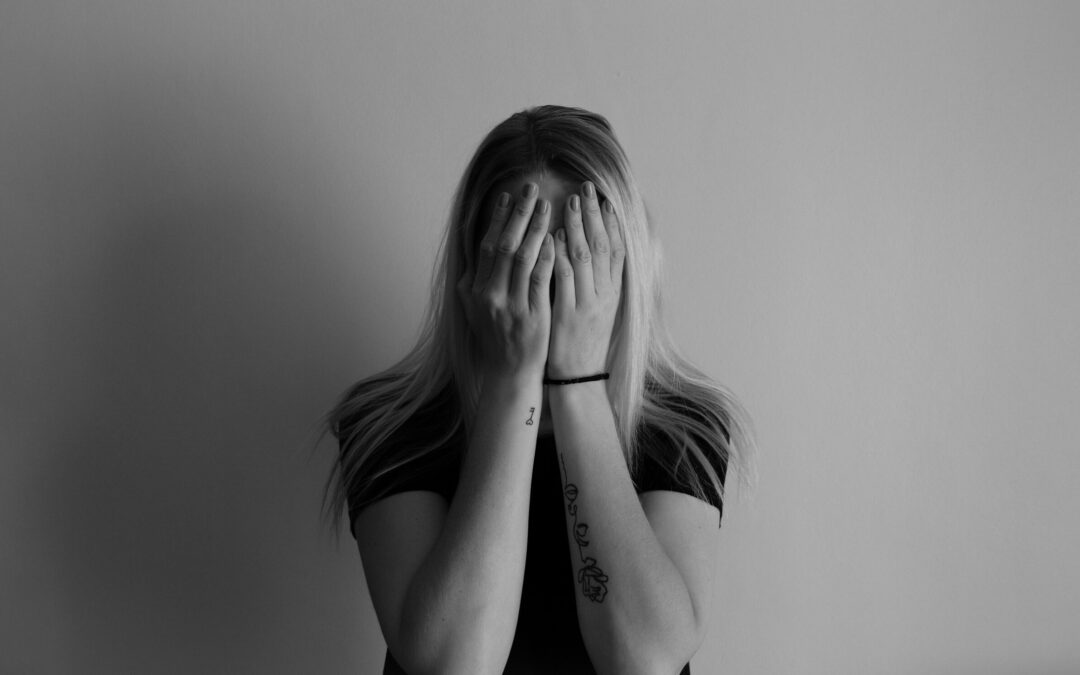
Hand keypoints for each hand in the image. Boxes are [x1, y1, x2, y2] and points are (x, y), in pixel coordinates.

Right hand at [457, 182, 555, 383]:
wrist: (509, 373)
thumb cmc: (496, 337)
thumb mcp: (475, 310)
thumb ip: (475, 281)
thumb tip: (474, 253)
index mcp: (473, 290)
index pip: (486, 246)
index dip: (498, 218)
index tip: (509, 195)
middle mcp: (487, 295)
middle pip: (502, 245)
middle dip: (518, 214)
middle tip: (531, 188)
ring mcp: (509, 306)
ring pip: (522, 257)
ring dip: (535, 228)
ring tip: (548, 205)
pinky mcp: (532, 316)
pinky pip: (539, 279)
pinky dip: (546, 256)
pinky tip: (556, 237)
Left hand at [548, 182, 624, 379]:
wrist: (578, 378)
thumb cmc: (584, 340)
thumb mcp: (600, 308)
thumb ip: (599, 280)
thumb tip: (594, 249)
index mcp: (614, 292)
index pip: (617, 248)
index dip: (611, 221)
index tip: (603, 197)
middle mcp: (605, 295)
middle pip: (602, 246)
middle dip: (593, 215)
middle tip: (586, 188)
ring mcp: (588, 304)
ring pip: (584, 258)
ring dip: (576, 227)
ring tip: (569, 202)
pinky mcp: (568, 315)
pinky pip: (564, 279)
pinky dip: (559, 255)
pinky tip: (552, 236)